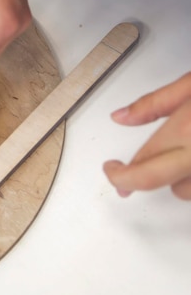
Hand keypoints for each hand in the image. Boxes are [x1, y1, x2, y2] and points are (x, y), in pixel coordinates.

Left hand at [103, 72, 190, 199]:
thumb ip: (154, 103)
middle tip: (122, 179)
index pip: (140, 166)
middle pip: (155, 182)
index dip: (118, 173)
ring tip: (177, 155)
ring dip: (175, 178)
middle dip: (133, 181)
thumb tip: (120, 117)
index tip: (111, 169)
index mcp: (187, 131)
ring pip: (185, 191)